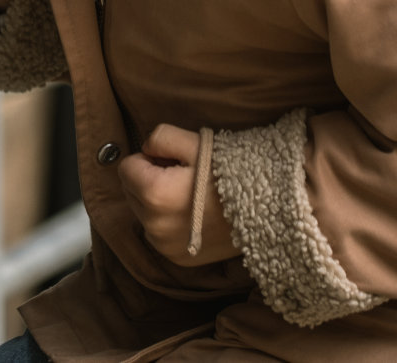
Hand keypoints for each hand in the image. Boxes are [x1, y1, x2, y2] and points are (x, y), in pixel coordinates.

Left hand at [116, 124, 239, 266]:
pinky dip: (168, 222)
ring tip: (192, 195)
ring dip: (157, 202)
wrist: (270, 209)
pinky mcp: (177, 258)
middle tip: (184, 176)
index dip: (149, 158)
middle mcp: (153, 225)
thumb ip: (160, 137)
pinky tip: (195, 214)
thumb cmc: (232, 172)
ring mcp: (164, 246)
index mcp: (154, 193)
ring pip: (142, 213)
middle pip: (131, 191)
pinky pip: (158, 233)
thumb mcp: (196, 142)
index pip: (126, 167)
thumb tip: (145, 149)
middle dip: (149, 179)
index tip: (175, 160)